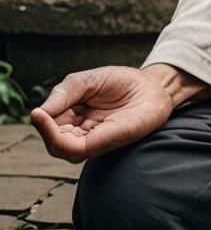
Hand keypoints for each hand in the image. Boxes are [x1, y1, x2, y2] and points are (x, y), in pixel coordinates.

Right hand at [30, 65, 173, 162]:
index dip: (42, 118)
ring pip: (58, 148)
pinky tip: (55, 125)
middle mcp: (81, 131)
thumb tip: (37, 113)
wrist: (153, 85)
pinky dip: (59, 139)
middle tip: (40, 114)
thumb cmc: (122, 82)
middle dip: (43, 126)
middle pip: (52, 138)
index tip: (37, 112)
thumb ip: (64, 94)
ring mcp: (92, 139)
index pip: (50, 123)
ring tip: (42, 117)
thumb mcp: (88, 80)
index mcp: (75, 117)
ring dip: (46, 134)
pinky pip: (75, 150)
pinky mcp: (103, 143)